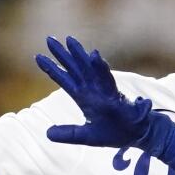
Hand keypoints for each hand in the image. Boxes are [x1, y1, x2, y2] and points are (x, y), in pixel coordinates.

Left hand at [35, 36, 154, 147]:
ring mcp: (103, 90)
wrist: (136, 136)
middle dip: (62, 54)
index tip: (37, 56)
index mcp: (83, 97)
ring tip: (70, 40)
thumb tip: (47, 134)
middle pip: (74, 68)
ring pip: (89, 69)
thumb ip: (68, 133)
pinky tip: (94, 55)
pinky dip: (100, 68)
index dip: (51, 69)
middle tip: (49, 39)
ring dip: (80, 55)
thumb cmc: (114, 133)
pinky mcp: (115, 95)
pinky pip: (107, 79)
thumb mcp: (86, 136)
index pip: (64, 80)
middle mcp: (92, 90)